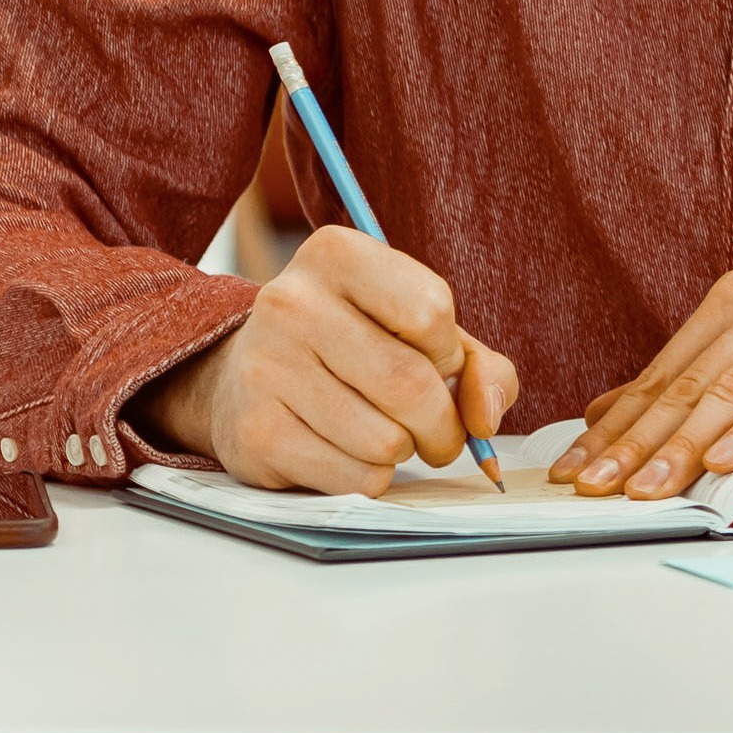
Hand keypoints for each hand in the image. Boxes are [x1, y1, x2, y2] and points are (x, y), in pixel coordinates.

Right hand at [140, 227, 521, 493]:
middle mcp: (291, 302)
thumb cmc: (356, 348)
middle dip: (444, 424)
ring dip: (406, 452)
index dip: (450, 353)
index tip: (436, 362)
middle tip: (441, 434)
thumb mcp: (422, 332)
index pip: (431, 310)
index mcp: (338, 255)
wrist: (248, 378)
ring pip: (385, 439)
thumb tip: (484, 420)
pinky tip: (350, 453)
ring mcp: (265, 367)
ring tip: (389, 436)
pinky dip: (372, 477)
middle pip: (410, 382)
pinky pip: (353, 477)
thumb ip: (478, 367)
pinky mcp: (254, 432)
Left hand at [562, 271, 732, 499]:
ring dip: (685, 444)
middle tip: (594, 486)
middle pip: (693, 381)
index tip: (574, 469)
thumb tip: (611, 414)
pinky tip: (726, 461)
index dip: (617, 425)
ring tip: (647, 487)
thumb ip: (701, 389)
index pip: (668, 371)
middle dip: (637, 441)